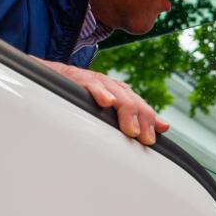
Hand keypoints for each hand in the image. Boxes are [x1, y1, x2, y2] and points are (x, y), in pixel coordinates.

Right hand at [33, 57, 168, 144]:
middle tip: (144, 139)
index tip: (151, 140)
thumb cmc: (80, 96)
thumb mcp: (109, 107)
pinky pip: (91, 84)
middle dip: (141, 120)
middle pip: (133, 101)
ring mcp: (96, 81)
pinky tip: (107, 102)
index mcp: (121, 93)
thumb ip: (136, 116)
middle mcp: (112, 86)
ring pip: (117, 94)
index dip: (149, 122)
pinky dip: (100, 92)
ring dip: (127, 111)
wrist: (50, 75)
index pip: (141, 106)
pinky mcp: (78, 79)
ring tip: (131, 129)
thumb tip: (165, 127)